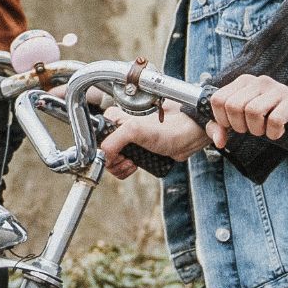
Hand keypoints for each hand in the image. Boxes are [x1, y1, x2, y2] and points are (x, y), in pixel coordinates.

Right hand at [97, 104, 211, 176]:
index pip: (97, 137)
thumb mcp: (135, 129)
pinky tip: (136, 166)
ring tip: (133, 163)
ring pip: (114, 159)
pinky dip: (127, 170)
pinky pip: (125, 164)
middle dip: (113, 161)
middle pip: (105, 151)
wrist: (190, 135)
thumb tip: (104, 156)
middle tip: (127, 160)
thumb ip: (113, 141)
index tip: (116, 154)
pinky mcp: (139, 150)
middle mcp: (122, 128)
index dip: (105, 150)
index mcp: (117, 118)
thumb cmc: (170, 127)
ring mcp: (131, 140)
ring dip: (120, 167)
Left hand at [204, 75, 287, 148]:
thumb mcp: (246, 122)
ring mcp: (278, 89)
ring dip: (257, 130)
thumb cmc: (275, 119)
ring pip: (252, 111)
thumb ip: (224, 128)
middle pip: (233, 106)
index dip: (222, 119)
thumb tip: (218, 140)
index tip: (235, 127)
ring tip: (266, 131)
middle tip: (253, 131)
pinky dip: (274, 133)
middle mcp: (260, 81)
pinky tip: (279, 133)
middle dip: (240, 127)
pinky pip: (275, 119)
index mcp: (245, 82)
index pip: (218, 99)